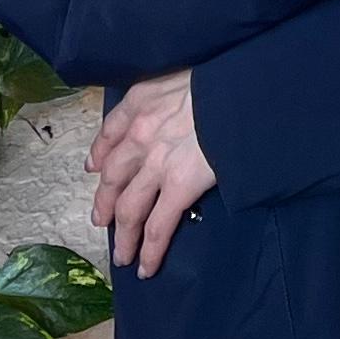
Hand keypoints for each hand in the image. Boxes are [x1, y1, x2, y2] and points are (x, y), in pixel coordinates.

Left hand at [92, 70, 216, 277]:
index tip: (95, 167)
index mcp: (142, 99)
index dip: (100, 152)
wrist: (244, 90)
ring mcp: (157, 163)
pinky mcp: (179, 186)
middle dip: (105, 201)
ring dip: (123, 235)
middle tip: (101, 219)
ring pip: (129, 207)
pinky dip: (149, 250)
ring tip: (122, 255)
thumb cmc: (224, 75)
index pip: (111, 130)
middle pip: (113, 175)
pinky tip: (146, 266)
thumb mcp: (187, 71)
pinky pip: (158, 226)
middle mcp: (140, 133)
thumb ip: (172, 93)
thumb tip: (180, 110)